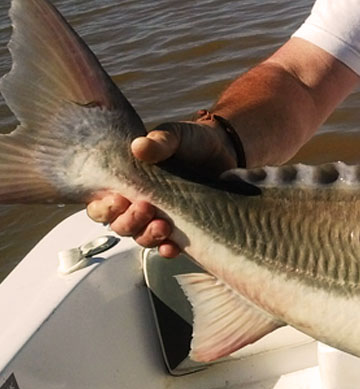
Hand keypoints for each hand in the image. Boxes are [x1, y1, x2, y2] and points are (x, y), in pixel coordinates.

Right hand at [86, 120, 237, 257]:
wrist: (224, 151)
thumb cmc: (191, 142)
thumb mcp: (175, 136)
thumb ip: (159, 141)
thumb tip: (140, 146)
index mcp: (127, 182)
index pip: (101, 204)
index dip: (103, 208)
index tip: (118, 200)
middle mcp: (139, 203)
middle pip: (120, 225)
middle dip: (128, 222)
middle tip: (145, 208)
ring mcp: (161, 217)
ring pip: (142, 238)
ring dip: (148, 236)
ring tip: (162, 226)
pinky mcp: (183, 228)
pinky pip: (169, 247)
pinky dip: (168, 249)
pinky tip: (172, 246)